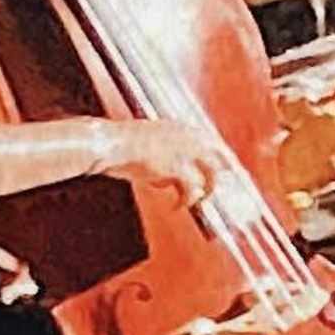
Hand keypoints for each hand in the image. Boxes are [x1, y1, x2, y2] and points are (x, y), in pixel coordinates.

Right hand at [111, 117, 235, 212]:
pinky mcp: (178, 168)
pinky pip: (192, 190)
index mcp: (180, 127)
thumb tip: (169, 179)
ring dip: (204, 191)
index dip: (219, 156)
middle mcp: (188, 136)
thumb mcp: (146, 145)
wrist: (109, 144)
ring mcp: (186, 151)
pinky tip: (175, 206)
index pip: (211, 141)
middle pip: (219, 155)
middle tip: (218, 189)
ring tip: (193, 202)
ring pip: (211, 174)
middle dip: (223, 172)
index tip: (224, 169)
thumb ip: (164, 157)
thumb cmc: (119, 146)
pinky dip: (184, 201)